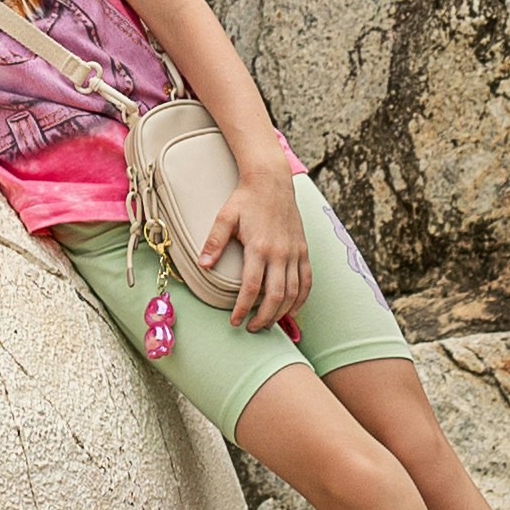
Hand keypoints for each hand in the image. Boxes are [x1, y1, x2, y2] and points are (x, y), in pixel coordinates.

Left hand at [210, 159, 310, 337]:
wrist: (271, 180)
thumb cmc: (245, 199)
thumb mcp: (225, 217)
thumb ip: (214, 242)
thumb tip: (202, 265)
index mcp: (259, 246)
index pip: (251, 288)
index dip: (243, 309)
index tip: (235, 321)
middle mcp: (279, 253)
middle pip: (275, 296)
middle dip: (264, 318)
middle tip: (252, 329)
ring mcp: (294, 252)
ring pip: (293, 293)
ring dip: (282, 313)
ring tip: (269, 323)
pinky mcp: (303, 250)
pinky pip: (307, 281)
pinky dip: (301, 299)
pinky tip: (292, 310)